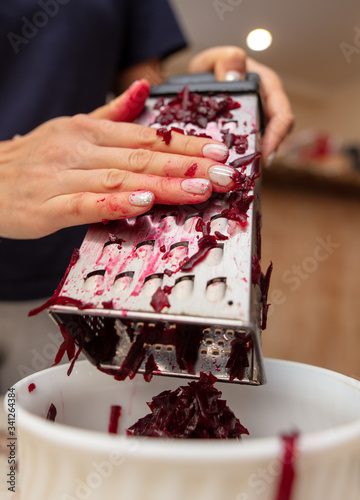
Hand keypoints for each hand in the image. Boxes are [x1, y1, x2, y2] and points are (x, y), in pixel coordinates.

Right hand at [0, 80, 232, 239]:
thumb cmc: (33, 159)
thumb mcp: (71, 128)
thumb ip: (111, 114)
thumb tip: (144, 89)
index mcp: (89, 131)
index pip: (147, 136)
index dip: (185, 144)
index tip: (218, 151)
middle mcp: (79, 149)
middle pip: (142, 157)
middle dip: (188, 166)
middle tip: (224, 174)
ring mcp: (63, 177)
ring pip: (121, 179)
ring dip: (163, 184)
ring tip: (199, 188)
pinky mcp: (48, 207)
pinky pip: (86, 204)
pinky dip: (115, 203)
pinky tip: (142, 204)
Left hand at [189, 46, 293, 164]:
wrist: (198, 80)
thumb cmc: (211, 68)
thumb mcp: (213, 60)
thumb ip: (224, 60)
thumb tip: (236, 68)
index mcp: (266, 87)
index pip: (282, 114)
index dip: (277, 135)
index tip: (266, 153)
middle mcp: (266, 107)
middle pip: (276, 136)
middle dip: (265, 155)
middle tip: (250, 172)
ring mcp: (256, 123)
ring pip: (262, 147)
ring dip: (253, 162)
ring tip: (240, 176)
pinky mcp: (244, 136)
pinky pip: (247, 152)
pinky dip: (241, 162)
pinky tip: (229, 172)